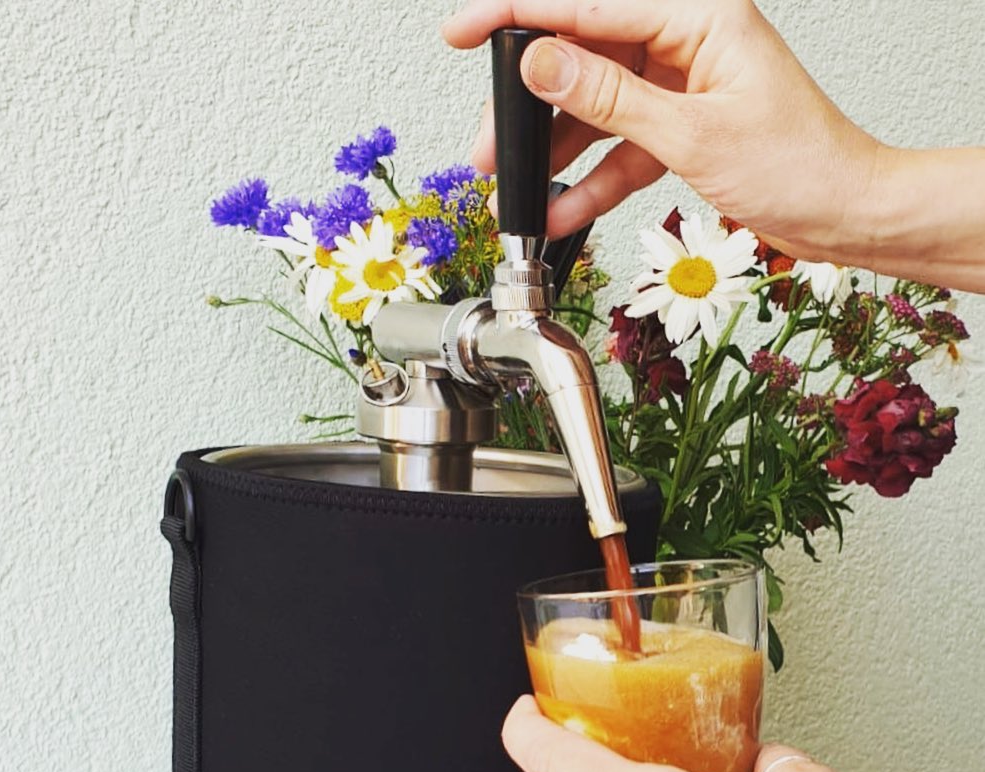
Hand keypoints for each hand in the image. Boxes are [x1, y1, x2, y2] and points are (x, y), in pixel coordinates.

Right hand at [442, 0, 879, 254]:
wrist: (843, 214)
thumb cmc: (798, 165)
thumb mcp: (691, 135)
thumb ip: (609, 99)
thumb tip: (542, 65)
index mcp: (696, 12)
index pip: (587, 4)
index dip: (517, 16)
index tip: (463, 31)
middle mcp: (685, 38)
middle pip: (584, 55)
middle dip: (531, 104)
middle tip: (489, 140)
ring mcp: (681, 82)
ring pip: (596, 104)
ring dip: (555, 149)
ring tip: (514, 183)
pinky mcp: (680, 125)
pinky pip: (621, 144)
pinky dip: (592, 177)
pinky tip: (561, 207)